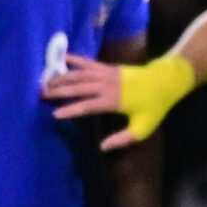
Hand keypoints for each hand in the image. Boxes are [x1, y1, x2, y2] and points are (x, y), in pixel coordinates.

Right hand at [45, 53, 189, 149]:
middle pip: (78, 88)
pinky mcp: (108, 67)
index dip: (71, 110)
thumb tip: (102, 147)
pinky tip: (62, 59)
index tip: (55, 114)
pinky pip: (88, 62)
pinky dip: (75, 60)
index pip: (87, 106)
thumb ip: (122, 139)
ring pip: (80, 74)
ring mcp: (106, 74)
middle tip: (41, 94)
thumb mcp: (142, 128)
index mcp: (113, 101)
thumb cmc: (153, 107)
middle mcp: (106, 85)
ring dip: (62, 77)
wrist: (164, 82)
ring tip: (46, 81)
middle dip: (59, 91)